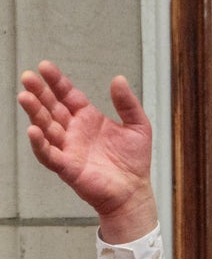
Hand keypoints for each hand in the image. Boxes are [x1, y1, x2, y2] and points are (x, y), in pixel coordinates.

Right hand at [18, 61, 157, 241]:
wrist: (135, 192)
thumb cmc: (134, 162)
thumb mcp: (138, 126)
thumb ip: (128, 104)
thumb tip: (119, 79)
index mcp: (88, 118)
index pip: (67, 95)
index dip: (56, 81)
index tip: (44, 66)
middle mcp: (74, 131)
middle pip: (51, 108)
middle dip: (39, 93)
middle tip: (28, 78)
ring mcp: (69, 148)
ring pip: (46, 127)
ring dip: (35, 113)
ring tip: (25, 97)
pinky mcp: (68, 168)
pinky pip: (49, 155)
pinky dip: (40, 144)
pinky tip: (33, 131)